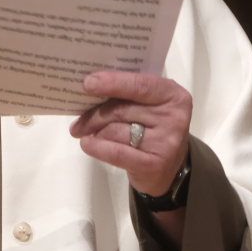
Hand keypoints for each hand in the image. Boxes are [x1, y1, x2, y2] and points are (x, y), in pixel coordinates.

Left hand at [69, 71, 191, 196]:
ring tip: (84, 132)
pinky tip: (87, 143)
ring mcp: (166, 143)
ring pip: (115, 130)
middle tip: (77, 120)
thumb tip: (90, 86)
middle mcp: (174, 117)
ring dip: (95, 131)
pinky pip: (116, 152)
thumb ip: (126, 93)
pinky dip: (98, 147)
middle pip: (121, 109)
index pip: (139, 85)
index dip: (112, 83)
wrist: (168, 167)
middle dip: (94, 113)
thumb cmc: (152, 126)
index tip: (87, 83)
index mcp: (172, 94)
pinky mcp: (154, 165)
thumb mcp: (147, 104)